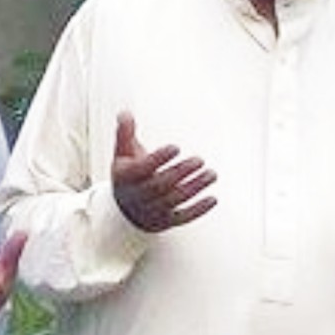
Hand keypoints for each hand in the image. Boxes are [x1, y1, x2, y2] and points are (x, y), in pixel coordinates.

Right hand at [111, 111, 215, 231]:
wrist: (124, 209)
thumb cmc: (128, 175)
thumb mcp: (122, 154)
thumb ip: (125, 133)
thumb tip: (125, 112)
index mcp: (126, 177)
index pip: (142, 169)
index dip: (158, 159)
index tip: (176, 147)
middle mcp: (138, 195)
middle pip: (160, 186)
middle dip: (180, 173)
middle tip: (199, 160)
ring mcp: (152, 210)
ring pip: (174, 200)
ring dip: (194, 188)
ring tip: (211, 174)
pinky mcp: (165, 221)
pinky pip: (182, 218)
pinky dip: (198, 210)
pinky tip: (213, 198)